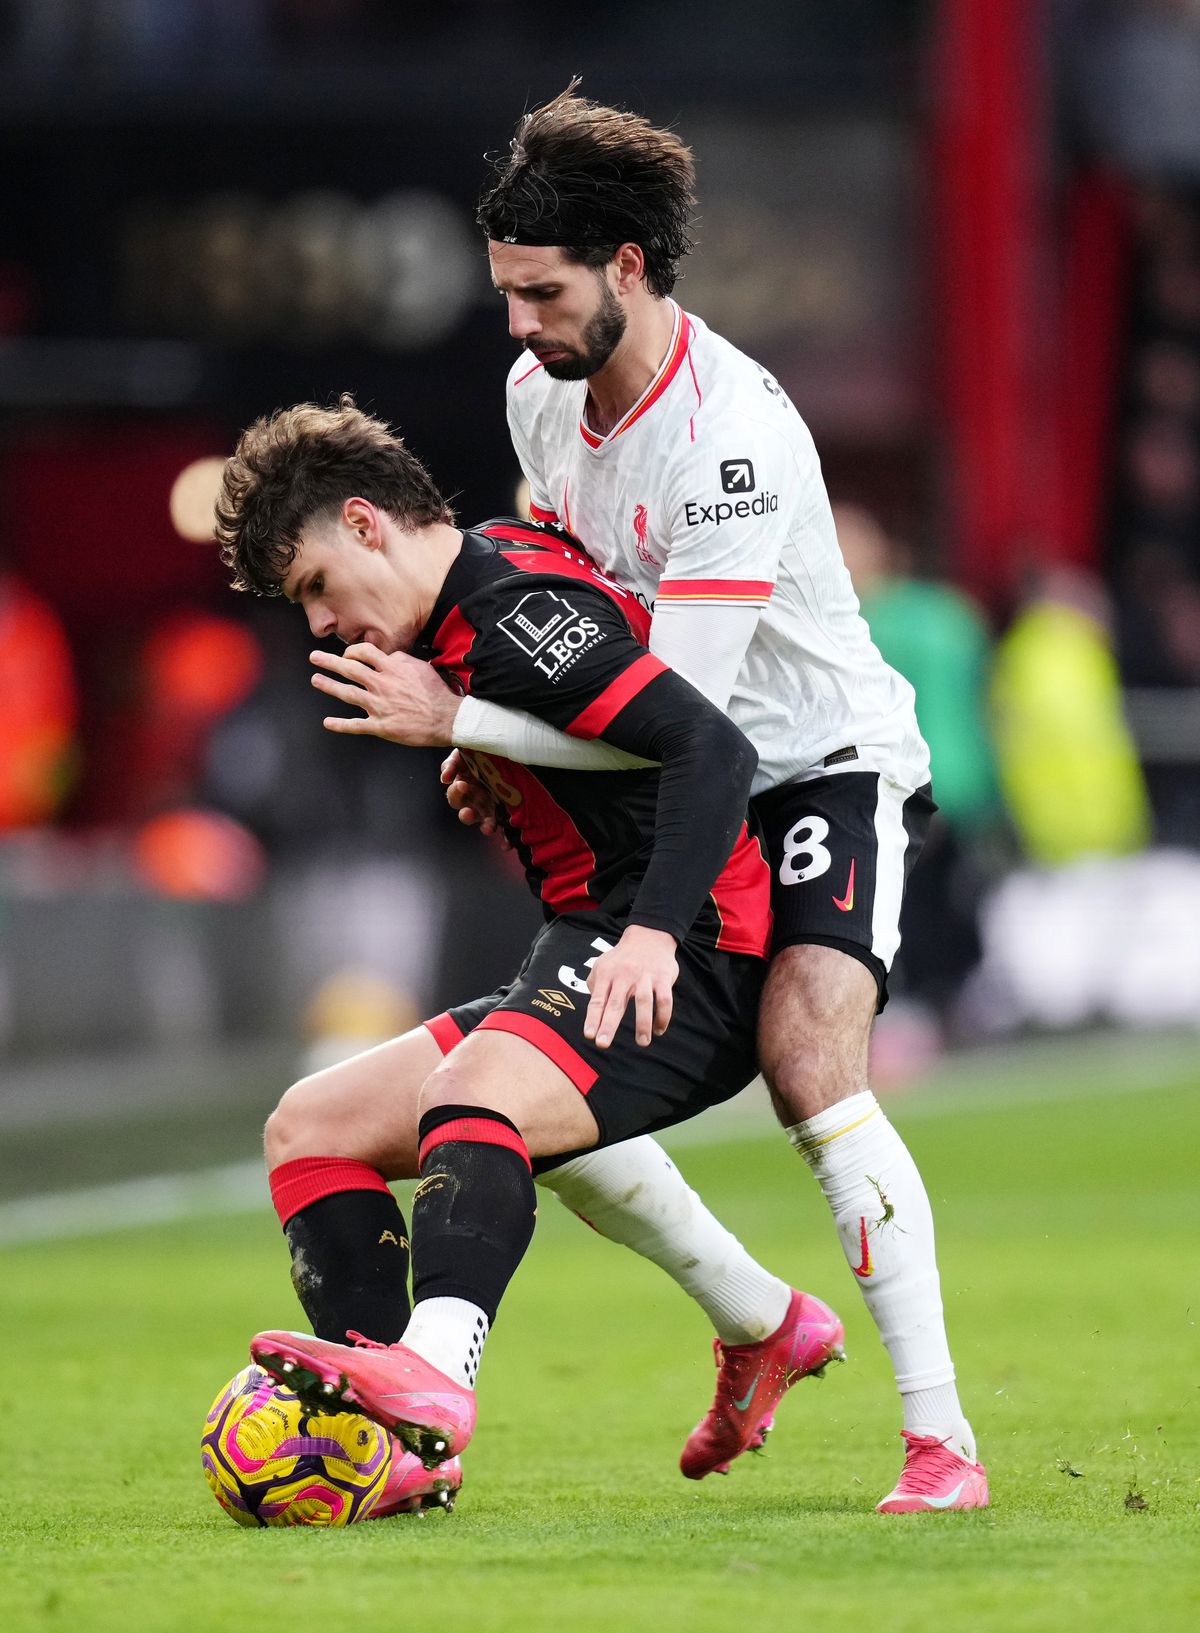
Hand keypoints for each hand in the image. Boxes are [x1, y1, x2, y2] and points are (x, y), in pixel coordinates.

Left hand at [310, 645, 460, 745]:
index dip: (352, 651)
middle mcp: (382, 685)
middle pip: (350, 669)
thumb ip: (402, 659)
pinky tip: (327, 723)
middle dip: (329, 662)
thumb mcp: (422, 667)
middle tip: (315, 657)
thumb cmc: (437, 693)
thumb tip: (388, 657)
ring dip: (329, 686)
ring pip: (348, 693)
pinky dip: (340, 725)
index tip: (346, 654)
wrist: (447, 718)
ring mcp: (379, 706)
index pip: (365, 653)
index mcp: (392, 669)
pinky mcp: (381, 726)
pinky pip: (356, 725)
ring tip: (316, 680)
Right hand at [439, 749, 506, 841]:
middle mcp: (477, 797)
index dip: (456, 792)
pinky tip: (507, 844)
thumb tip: (444, 778)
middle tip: (469, 812)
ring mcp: (492, 806)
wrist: (511, 747)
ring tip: (488, 828)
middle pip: (466, 811)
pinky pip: (505, 828)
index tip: (462, 784)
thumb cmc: (487, 750)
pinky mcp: (507, 812)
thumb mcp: (467, 750)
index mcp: (466, 784)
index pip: (455, 794)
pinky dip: (505, 838)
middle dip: (466, 813)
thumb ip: (453, 762)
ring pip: (484, 822)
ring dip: (485, 826)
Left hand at [584, 925, 678, 1048]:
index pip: (597, 1000)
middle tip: (603, 1043)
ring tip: (642, 1042)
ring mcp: (644, 977)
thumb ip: (594, 985)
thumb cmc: (622, 958)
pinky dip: (663, 1016)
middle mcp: (624, 976)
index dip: (592, 1018)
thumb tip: (592, 1009)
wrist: (648, 936)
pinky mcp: (663, 978)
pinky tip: (658, 1029)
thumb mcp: (602, 965)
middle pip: (616, 1003)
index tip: (589, 1035)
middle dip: (609, 1024)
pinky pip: (664, 999)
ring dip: (643, 1024)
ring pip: (643, 1001)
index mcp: (607, 975)